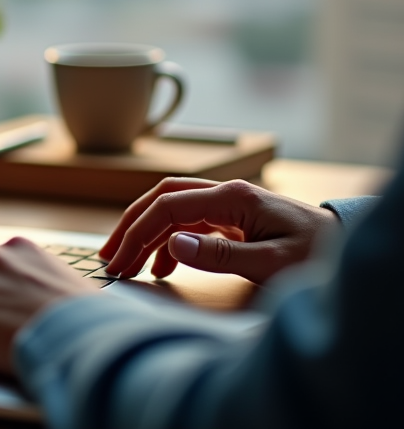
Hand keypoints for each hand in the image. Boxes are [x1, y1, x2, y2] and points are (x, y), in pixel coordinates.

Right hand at [99, 178, 338, 284]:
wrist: (351, 247)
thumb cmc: (320, 257)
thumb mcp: (273, 263)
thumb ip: (220, 255)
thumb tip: (171, 243)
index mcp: (233, 197)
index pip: (168, 205)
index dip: (138, 231)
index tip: (119, 260)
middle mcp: (227, 194)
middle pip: (163, 198)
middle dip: (131, 225)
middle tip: (109, 256)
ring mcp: (230, 205)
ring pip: (173, 208)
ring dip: (146, 232)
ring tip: (125, 262)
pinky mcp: (235, 219)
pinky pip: (190, 222)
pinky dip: (169, 241)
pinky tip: (162, 267)